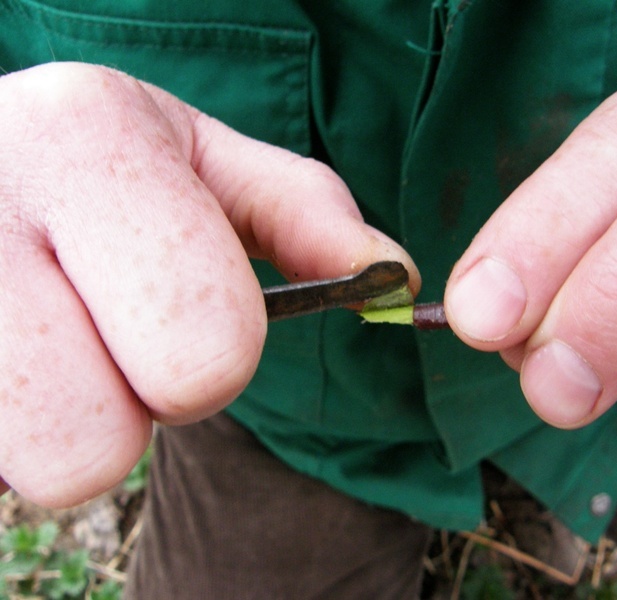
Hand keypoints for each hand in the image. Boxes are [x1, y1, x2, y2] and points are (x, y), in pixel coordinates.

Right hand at [0, 63, 417, 505]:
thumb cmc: (101, 166)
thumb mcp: (201, 160)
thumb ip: (304, 214)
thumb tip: (398, 279)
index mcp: (82, 139)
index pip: (204, 351)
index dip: (216, 363)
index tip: (186, 320)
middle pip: (100, 447)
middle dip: (135, 407)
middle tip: (111, 338)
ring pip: (40, 472)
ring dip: (72, 423)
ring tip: (60, 342)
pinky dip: (20, 427)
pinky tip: (18, 349)